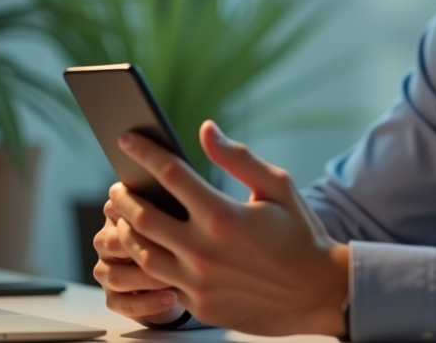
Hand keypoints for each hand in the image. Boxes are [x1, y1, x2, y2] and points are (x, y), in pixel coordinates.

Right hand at [91, 197, 186, 324]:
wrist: (183, 274)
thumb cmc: (182, 237)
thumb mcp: (179, 217)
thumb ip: (172, 208)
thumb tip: (184, 198)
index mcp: (118, 214)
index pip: (116, 208)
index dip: (138, 216)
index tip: (166, 220)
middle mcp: (106, 240)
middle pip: (111, 243)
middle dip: (140, 249)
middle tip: (172, 253)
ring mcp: (107, 270)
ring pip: (115, 275)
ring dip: (146, 279)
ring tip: (174, 278)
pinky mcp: (112, 297)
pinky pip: (121, 303)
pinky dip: (147, 302)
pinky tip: (171, 297)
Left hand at [108, 121, 349, 336]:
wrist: (317, 293)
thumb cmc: (300, 235)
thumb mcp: (278, 187)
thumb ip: (238, 158)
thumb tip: (206, 130)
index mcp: (224, 216)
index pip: (171, 174)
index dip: (145, 153)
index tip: (128, 139)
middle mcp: (205, 250)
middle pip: (144, 217)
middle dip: (124, 197)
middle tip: (118, 186)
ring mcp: (198, 282)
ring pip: (143, 254)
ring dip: (127, 231)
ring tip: (124, 217)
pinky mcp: (199, 305)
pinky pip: (159, 283)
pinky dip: (145, 264)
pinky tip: (145, 249)